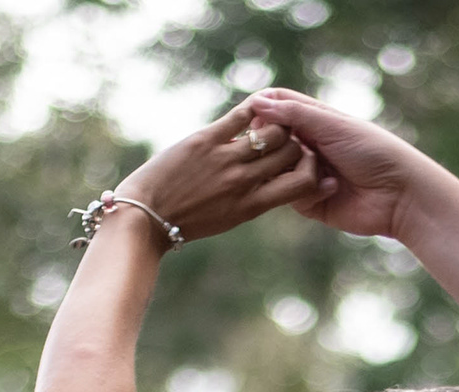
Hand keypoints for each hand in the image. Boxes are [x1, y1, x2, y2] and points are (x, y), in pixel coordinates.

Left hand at [114, 102, 320, 247]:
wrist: (146, 216)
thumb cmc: (188, 221)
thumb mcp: (229, 218)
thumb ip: (255, 198)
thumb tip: (277, 179)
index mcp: (252, 206)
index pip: (301, 184)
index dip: (311, 169)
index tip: (305, 161)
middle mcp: (243, 182)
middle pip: (290, 152)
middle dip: (295, 142)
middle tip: (289, 136)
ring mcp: (225, 159)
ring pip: (273, 131)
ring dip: (277, 124)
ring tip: (272, 121)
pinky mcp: (205, 140)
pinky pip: (241, 116)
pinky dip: (255, 107)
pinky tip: (257, 105)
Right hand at [241, 88, 441, 241]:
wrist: (398, 194)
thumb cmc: (372, 151)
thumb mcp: (332, 125)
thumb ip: (294, 113)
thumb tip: (256, 102)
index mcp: (313, 119)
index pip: (276, 105)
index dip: (262, 110)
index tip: (254, 119)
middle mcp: (307, 144)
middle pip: (270, 140)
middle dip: (277, 145)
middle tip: (300, 149)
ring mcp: (306, 173)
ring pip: (275, 169)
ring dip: (296, 169)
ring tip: (325, 170)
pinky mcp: (310, 201)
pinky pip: (290, 195)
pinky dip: (308, 191)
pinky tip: (335, 189)